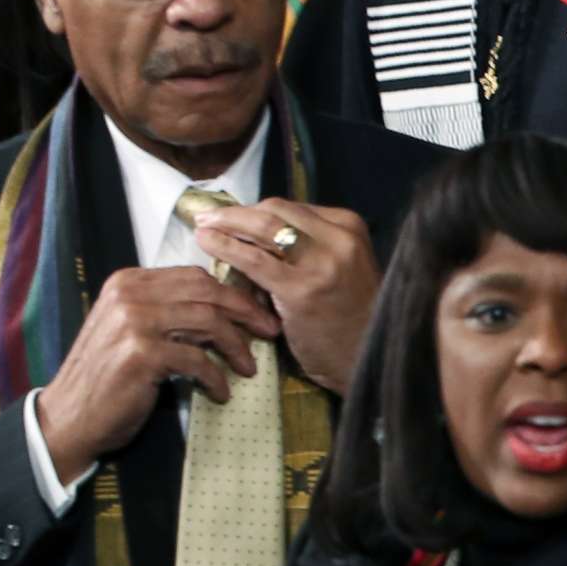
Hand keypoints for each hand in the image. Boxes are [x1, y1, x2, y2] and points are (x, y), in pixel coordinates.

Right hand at [34, 265, 277, 488]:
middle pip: (207, 293)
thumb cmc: (108, 377)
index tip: (257, 312)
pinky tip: (221, 392)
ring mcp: (134, 322)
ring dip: (236, 346)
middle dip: (245, 312)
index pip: (195, 276)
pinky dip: (215, 377)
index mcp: (129, 282)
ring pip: (208, 322)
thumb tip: (227, 307)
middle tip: (268, 332)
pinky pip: (197, 359)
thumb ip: (169, 311)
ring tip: (248, 367)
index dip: (233, 293)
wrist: (68, 418)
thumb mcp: (135, 330)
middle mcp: (130, 295)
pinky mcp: (141, 354)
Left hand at [189, 200, 379, 394]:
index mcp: (349, 227)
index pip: (292, 207)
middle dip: (236, 211)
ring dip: (226, 223)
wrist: (364, 357)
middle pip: (276, 211)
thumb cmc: (347, 315)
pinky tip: (207, 243)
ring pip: (264, 228)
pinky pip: (254, 260)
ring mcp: (322, 263)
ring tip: (202, 226)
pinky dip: (226, 247)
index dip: (255, 209)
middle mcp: (339, 238)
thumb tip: (256, 231)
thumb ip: (309, 246)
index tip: (232, 215)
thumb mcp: (340, 267)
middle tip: (208, 216)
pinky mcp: (301, 289)